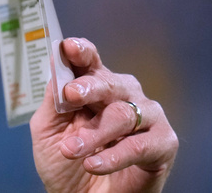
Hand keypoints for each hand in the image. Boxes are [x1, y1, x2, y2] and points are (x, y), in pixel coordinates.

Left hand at [30, 37, 178, 192]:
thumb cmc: (66, 162)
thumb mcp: (48, 130)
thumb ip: (53, 101)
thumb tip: (56, 69)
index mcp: (94, 86)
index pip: (89, 60)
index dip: (81, 51)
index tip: (68, 47)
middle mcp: (123, 95)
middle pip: (109, 82)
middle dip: (89, 86)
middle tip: (71, 94)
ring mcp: (147, 116)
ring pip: (123, 115)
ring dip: (94, 133)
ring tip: (72, 150)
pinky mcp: (163, 143)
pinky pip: (139, 145)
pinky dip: (114, 155)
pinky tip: (94, 164)